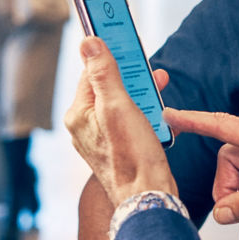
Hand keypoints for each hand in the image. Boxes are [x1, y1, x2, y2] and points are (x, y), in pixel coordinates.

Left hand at [64, 37, 176, 204]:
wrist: (148, 198)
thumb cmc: (133, 157)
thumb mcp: (119, 106)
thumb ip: (103, 73)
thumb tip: (88, 43)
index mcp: (79, 114)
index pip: (91, 72)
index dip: (111, 56)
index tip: (126, 42)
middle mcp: (85, 127)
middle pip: (108, 88)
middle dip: (132, 78)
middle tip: (152, 72)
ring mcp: (100, 139)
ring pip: (121, 105)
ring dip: (142, 95)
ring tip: (159, 92)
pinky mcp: (117, 149)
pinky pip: (128, 122)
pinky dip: (144, 114)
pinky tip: (158, 115)